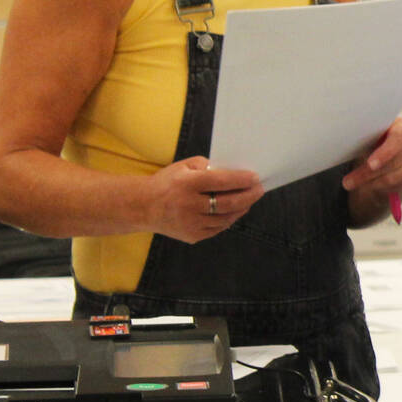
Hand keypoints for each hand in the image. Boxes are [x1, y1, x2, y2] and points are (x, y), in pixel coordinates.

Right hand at [145, 157, 264, 242]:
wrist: (142, 207)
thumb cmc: (167, 182)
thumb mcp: (183, 166)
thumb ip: (208, 166)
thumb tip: (233, 171)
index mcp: (187, 184)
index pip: (220, 182)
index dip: (241, 180)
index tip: (256, 177)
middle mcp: (188, 205)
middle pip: (227, 203)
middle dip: (248, 196)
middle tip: (260, 190)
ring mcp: (190, 223)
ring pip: (226, 218)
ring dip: (242, 208)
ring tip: (250, 199)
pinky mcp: (192, 236)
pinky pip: (218, 228)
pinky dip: (229, 219)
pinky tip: (235, 211)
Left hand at [343, 118, 401, 212]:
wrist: (391, 148)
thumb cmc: (378, 138)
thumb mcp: (373, 133)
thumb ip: (366, 136)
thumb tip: (346, 139)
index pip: (398, 140)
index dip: (384, 154)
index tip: (370, 164)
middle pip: (392, 163)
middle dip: (367, 174)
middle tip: (347, 181)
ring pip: (392, 178)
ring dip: (369, 183)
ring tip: (350, 184)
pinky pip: (396, 187)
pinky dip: (380, 187)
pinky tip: (368, 184)